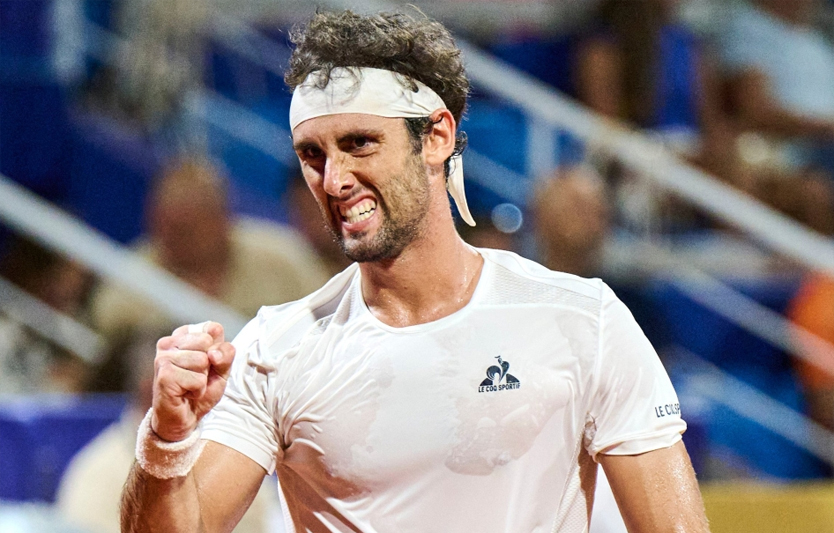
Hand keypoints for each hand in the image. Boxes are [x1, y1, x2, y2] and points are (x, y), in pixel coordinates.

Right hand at [151, 321, 234, 441]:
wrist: (184, 418)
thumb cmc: (201, 389)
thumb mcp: (222, 368)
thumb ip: (226, 353)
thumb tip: (212, 354)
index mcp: (183, 334)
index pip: (213, 328)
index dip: (218, 351)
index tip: (207, 364)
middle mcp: (169, 342)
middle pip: (207, 342)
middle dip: (209, 365)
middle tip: (196, 377)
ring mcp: (163, 358)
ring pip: (202, 360)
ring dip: (202, 379)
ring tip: (190, 386)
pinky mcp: (164, 375)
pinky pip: (198, 379)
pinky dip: (197, 390)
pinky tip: (185, 393)